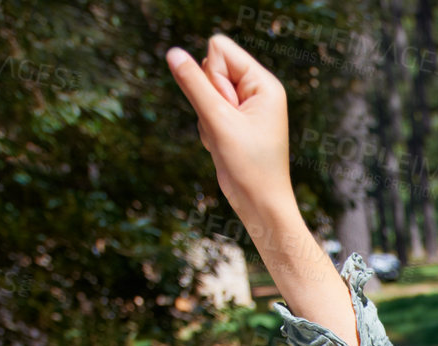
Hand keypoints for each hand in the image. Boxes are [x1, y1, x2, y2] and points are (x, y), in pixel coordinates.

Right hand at [164, 34, 293, 229]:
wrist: (260, 205)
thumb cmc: (249, 166)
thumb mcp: (218, 121)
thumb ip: (194, 84)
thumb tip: (173, 53)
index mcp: (264, 83)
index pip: (219, 48)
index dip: (212, 74)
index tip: (228, 106)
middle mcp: (257, 90)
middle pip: (209, 67)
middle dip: (208, 98)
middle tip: (227, 127)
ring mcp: (245, 106)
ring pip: (203, 91)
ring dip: (206, 117)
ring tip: (226, 140)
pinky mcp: (234, 121)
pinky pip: (206, 110)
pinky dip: (208, 129)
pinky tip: (223, 147)